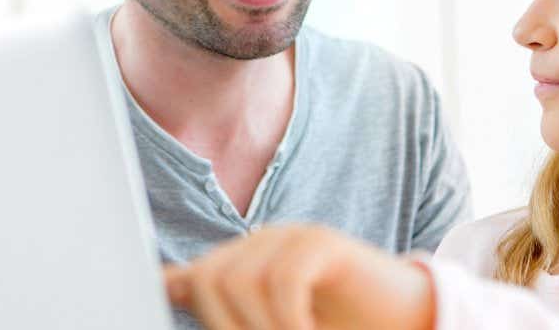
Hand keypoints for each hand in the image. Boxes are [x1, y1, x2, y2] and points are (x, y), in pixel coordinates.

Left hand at [163, 224, 435, 329]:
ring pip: (239, 280)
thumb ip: (237, 322)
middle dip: (223, 325)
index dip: (163, 291)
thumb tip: (175, 295)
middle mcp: (258, 248)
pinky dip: (289, 320)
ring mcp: (290, 238)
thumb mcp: (278, 329)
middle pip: (206, 279)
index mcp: (242, 273)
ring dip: (259, 328)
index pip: (190, 280)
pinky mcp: (322, 242)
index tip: (153, 292)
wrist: (406, 320)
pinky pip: (283, 280)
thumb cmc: (342, 328)